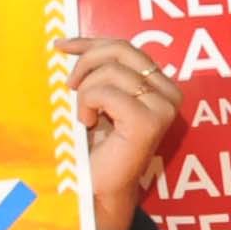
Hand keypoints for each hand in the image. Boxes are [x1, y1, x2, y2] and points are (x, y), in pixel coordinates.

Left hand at [61, 36, 186, 229]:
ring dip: (85, 92)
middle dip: (86, 63)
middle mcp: (169, 94)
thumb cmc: (94, 145)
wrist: (97, 186)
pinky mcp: (149, 122)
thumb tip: (67, 43)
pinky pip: (105, 93)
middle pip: (121, 50)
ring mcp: (163, 107)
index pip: (125, 47)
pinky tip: (88, 123)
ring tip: (84, 116)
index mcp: (161, 85)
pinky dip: (87, 105)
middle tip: (70, 86)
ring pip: (111, 71)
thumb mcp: (96, 98)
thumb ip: (96, 71)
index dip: (90, 43)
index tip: (60, 45)